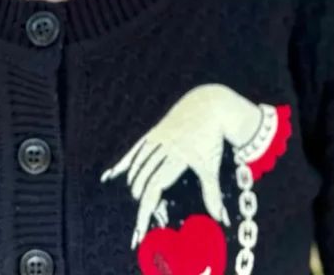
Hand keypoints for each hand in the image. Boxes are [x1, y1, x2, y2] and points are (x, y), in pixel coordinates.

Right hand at [101, 83, 262, 248]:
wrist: (209, 105)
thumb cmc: (211, 139)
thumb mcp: (212, 166)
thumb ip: (212, 193)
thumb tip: (221, 218)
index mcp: (176, 155)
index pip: (155, 186)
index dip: (146, 208)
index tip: (140, 227)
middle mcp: (163, 146)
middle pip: (144, 177)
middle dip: (142, 199)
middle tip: (146, 218)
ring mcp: (156, 137)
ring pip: (139, 164)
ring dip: (135, 183)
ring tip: (138, 199)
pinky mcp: (154, 132)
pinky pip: (136, 149)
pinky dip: (125, 162)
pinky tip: (113, 174)